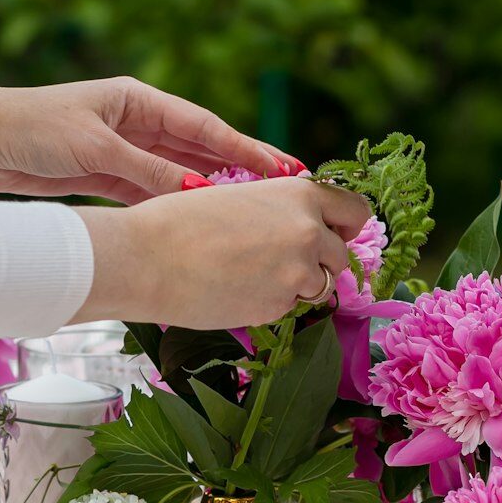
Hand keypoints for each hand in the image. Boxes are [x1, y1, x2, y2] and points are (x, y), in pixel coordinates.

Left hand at [0, 71, 298, 200]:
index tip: (285, 168)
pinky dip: (172, 203)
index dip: (246, 150)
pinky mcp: (100, 175)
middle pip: (198, 149)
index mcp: (137, 101)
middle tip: (285, 190)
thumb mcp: (96, 149)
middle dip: (240, 170)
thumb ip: (147, 171)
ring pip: (176, 172)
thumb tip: (199, 191)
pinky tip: (198, 218)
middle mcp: (133, 122)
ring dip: (210, 189)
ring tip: (251, 210)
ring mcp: (118, 149)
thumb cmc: (32, 129)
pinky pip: (148, 191)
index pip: (204, 127)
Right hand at [76, 178, 372, 329]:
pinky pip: (287, 308)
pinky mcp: (277, 307)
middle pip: (340, 256)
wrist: (146, 258)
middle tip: (278, 266)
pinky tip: (233, 291)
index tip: (334, 236)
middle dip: (317, 263)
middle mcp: (308, 231)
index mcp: (299, 195)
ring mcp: (297, 273)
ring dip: (294, 286)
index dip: (345, 227)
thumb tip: (299, 230)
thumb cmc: (178, 222)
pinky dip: (269, 304)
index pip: (355, 211)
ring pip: (317, 287)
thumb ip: (277, 212)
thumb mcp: (238, 198)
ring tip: (249, 278)